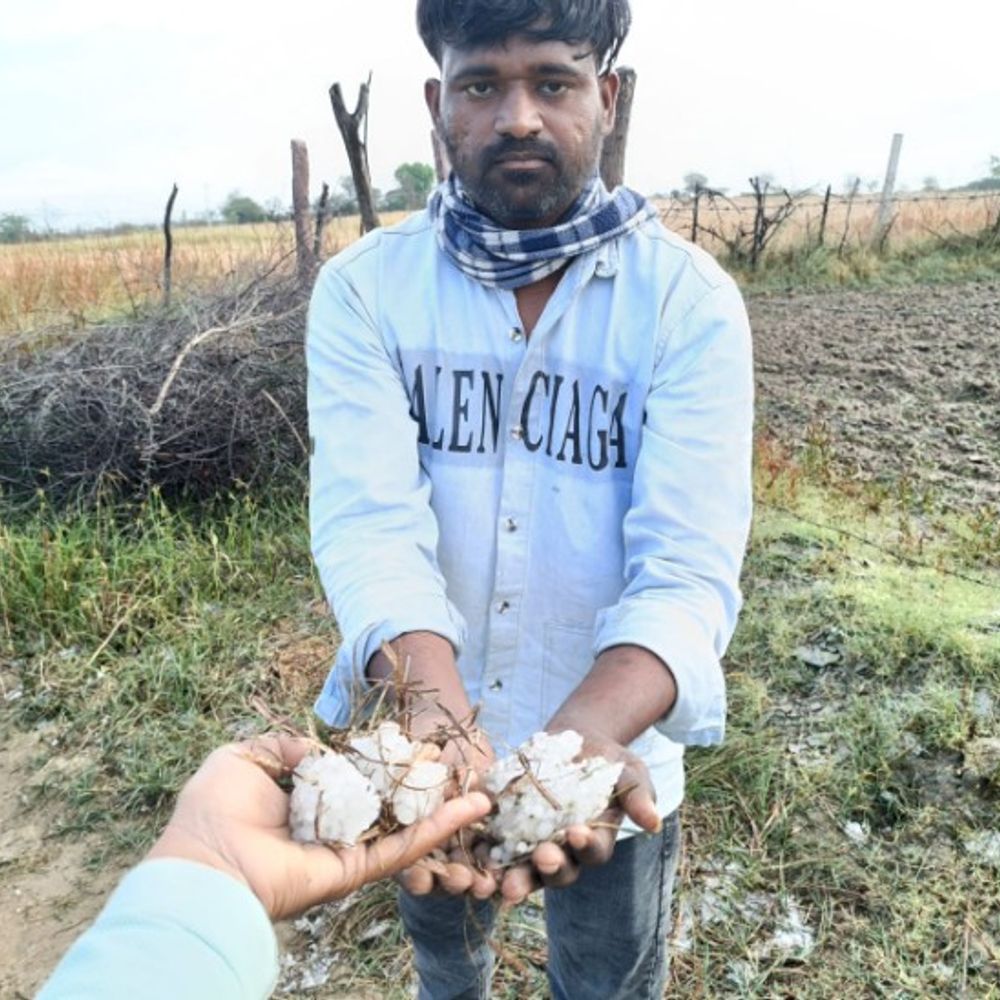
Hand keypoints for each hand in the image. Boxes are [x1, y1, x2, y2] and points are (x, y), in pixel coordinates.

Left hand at [145, 734, 491, 920]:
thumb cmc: (213, 811)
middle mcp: (329, 827)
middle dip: (424, 787)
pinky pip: (401, 849)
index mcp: (303, 801)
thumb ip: (286, 745)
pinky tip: (468, 810)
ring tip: (483, 796)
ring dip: (445, 813)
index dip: (386, 762)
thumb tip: (321, 752)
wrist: (204, 867)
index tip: (416, 744)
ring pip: (404, 829)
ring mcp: (345, 851)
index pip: (354, 779)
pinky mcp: (354, 871)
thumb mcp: (245, 756)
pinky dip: (436, 830)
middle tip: (458, 768)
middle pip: (389, 805)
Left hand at [497, 730, 659, 905]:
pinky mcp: (505, 830)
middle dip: (548, 867)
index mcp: (593, 843)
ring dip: (512, 876)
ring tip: (501, 879)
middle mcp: (563, 853)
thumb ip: (638, 795)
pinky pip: (492, 846)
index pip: (592, 852)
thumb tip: (653, 822)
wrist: (575, 742)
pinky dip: (482, 850)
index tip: (577, 832)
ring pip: (522, 869)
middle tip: (542, 857)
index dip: (585, 845)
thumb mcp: (628, 771)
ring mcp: (531, 845)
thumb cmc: (608, 761)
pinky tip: (473, 848)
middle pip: (556, 871)